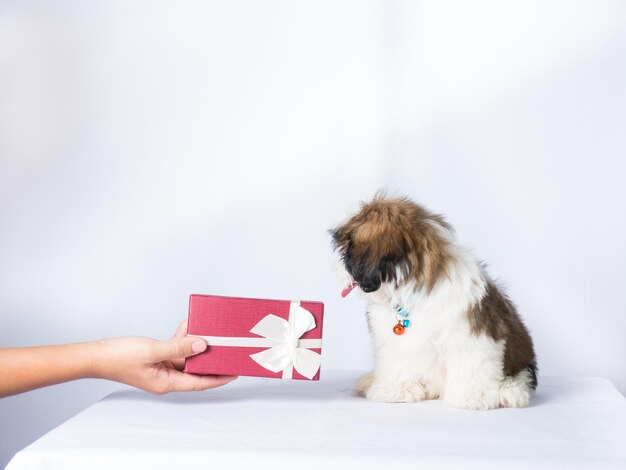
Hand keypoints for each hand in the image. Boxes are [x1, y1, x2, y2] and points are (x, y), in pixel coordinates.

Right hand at [92, 320, 237, 394]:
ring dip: (196, 343)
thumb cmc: (119, 357)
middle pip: (195, 369)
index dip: (219, 378)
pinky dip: (182, 337)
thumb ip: (179, 347)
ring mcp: (161, 367)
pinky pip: (174, 347)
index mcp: (167, 382)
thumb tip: (202, 345)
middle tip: (228, 347)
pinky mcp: (155, 357)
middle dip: (211, 358)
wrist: (96, 355)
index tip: (235, 371)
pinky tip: (188, 324)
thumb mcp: (153, 350)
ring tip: (211, 331)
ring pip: (186, 355)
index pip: (199, 382)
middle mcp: (166, 377)